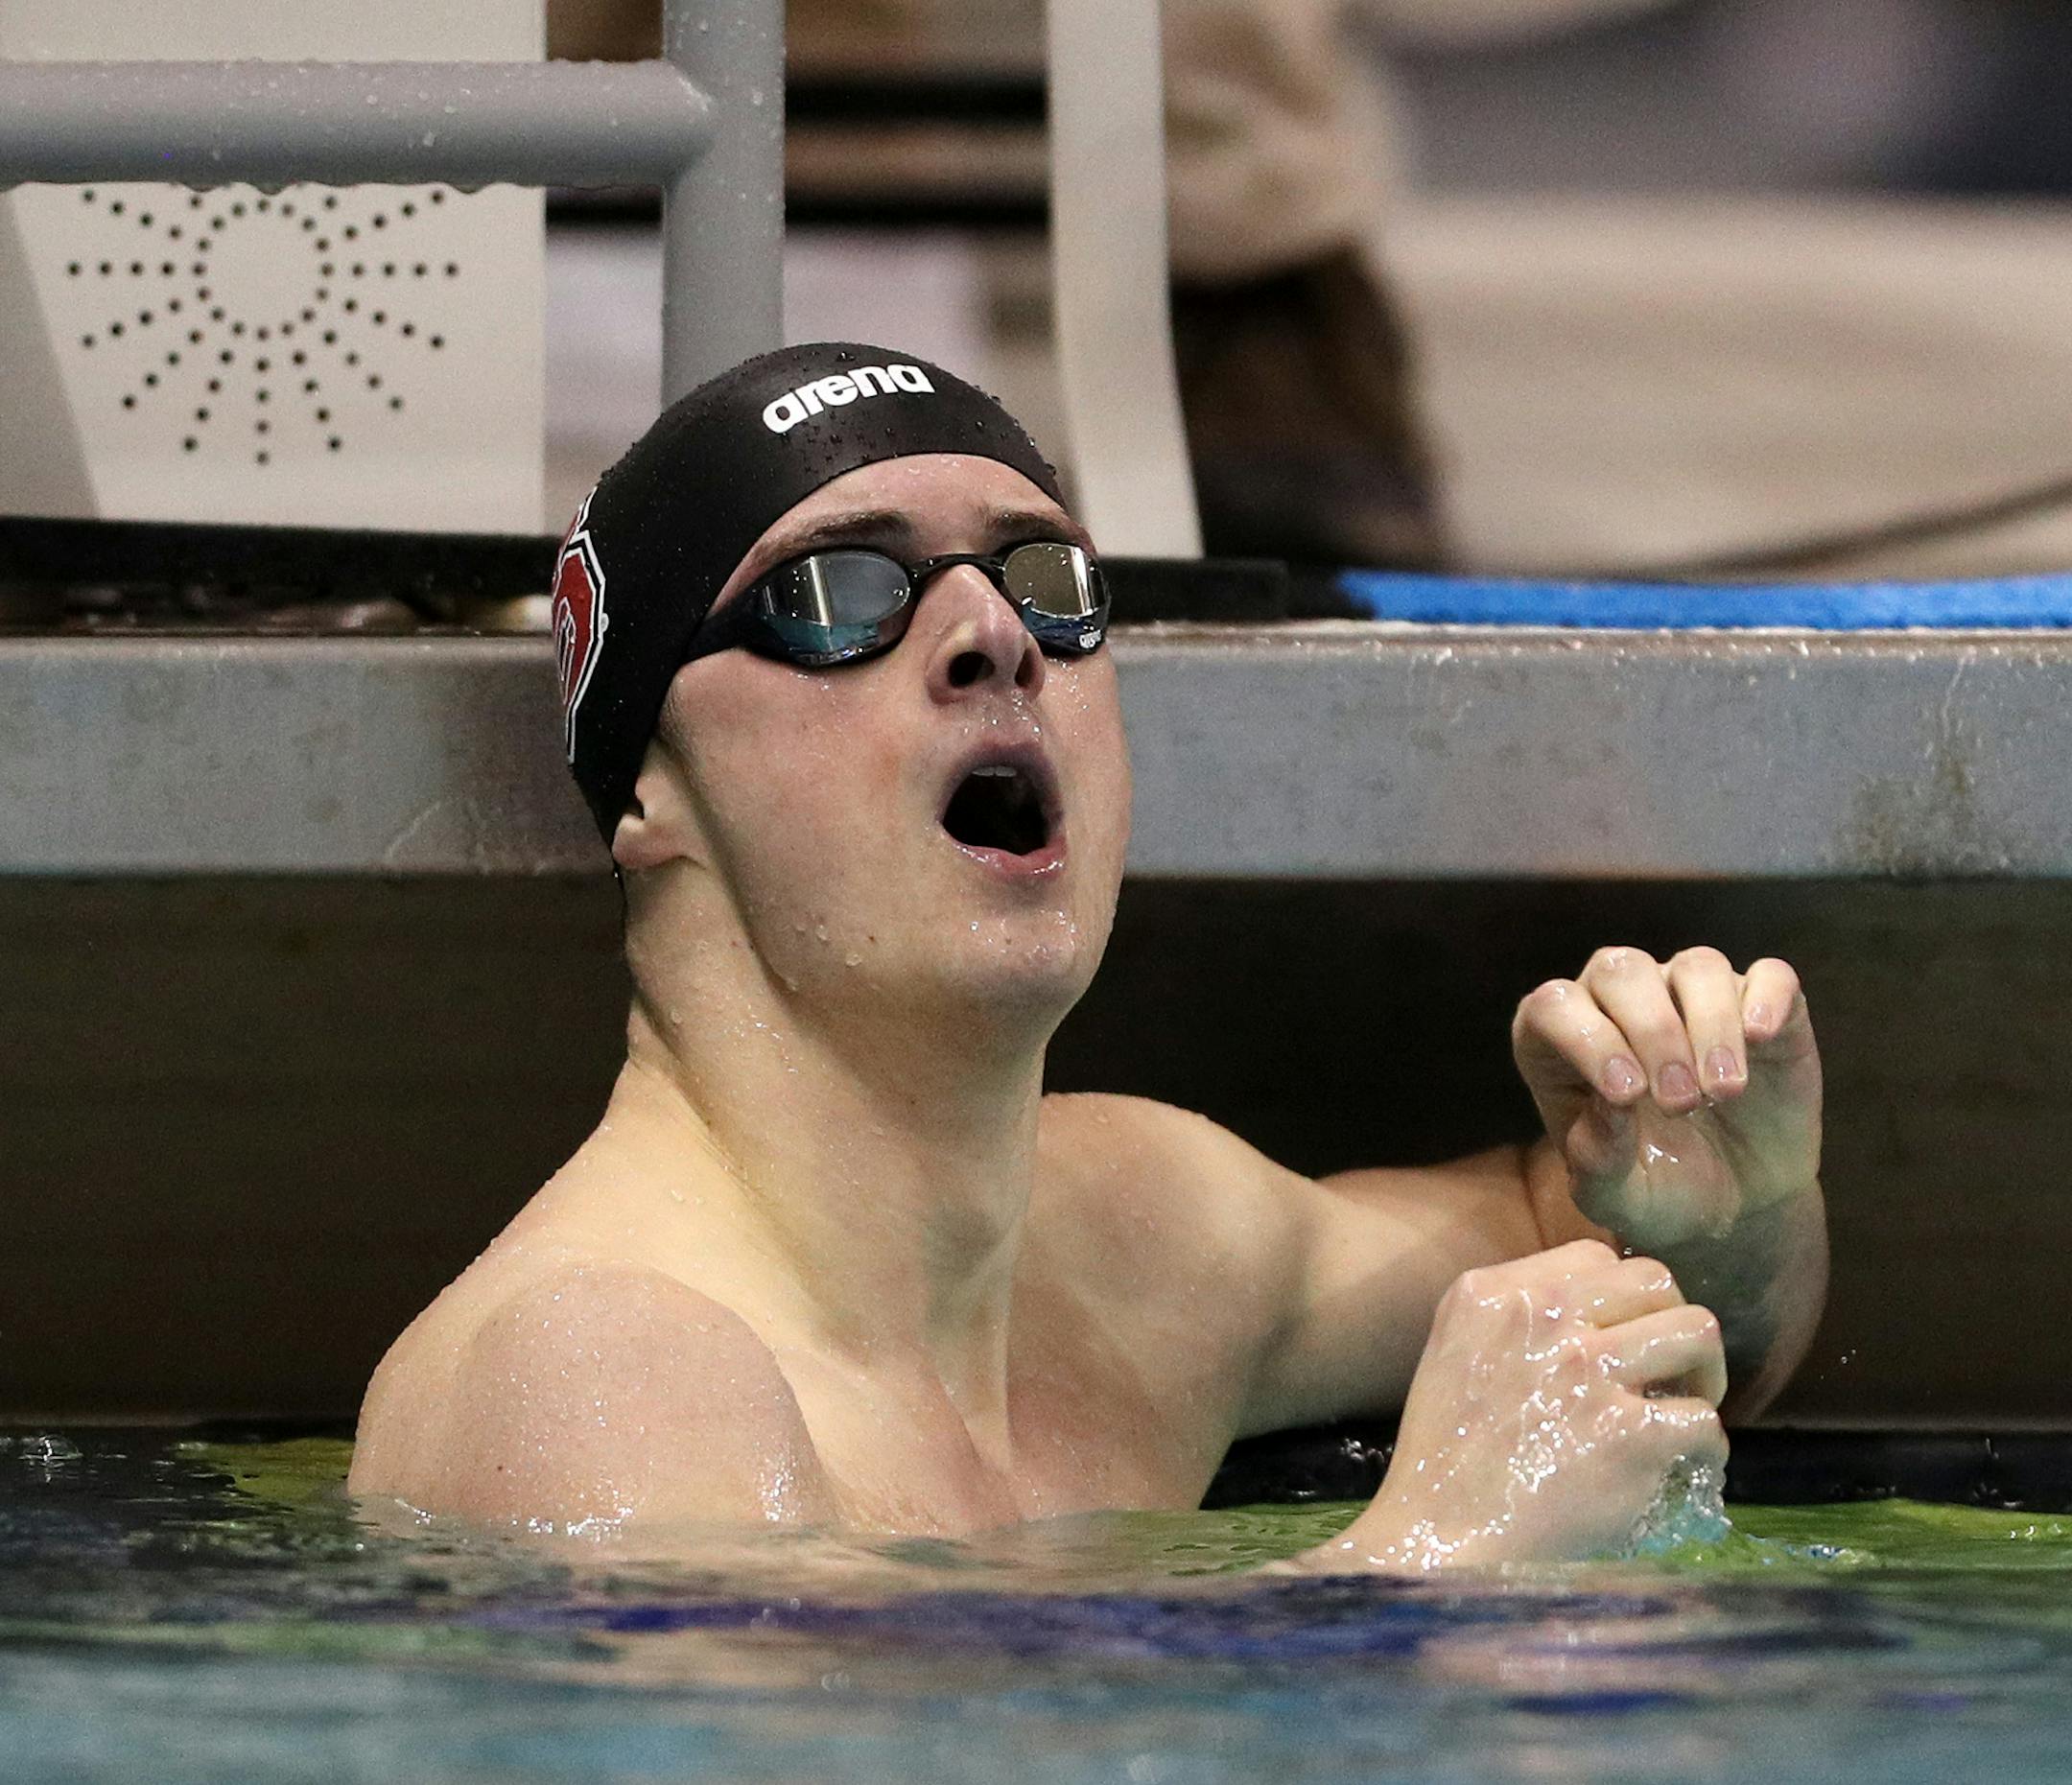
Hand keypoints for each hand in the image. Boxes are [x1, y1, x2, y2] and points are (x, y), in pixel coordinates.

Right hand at [1299, 1241, 1726, 1572]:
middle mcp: (1542, 1318)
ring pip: (1698, 1332)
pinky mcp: (1631, 1438)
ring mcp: (1588, 1374)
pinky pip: (1704, 1424)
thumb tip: (1598, 1317)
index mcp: (1492, 1293)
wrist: (1437, 1543)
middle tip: (1669, 1375)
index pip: (1594, 1257)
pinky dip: (1704, 1454)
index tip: (1621, 1340)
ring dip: (1704, 1375)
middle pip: (1655, 1281)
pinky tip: (1681, 1475)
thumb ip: (1516, 1321)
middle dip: (1672, 1326)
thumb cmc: (1444, 1461)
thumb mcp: (1455, 1354)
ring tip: (1683, 1412)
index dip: (1622, 1300)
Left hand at [1511, 947, 1820, 1253]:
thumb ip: (1598, 1157)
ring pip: (1696, 966)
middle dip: (1652, 1032)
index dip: (1588, 1039)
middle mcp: (1618, 1001)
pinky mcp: (1758, 1004)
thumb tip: (1613, 1104)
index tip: (1628, 1096)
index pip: (1553, 1006)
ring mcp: (1689, 994)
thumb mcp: (1615, 1196)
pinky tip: (1761, 1038)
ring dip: (1710, 1024)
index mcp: (1560, 1039)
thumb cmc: (1654, 1190)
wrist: (1733, 1205)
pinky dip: (1767, 998)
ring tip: (1723, 1091)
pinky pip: (1767, 975)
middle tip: (1680, 1103)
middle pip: (1622, 971)